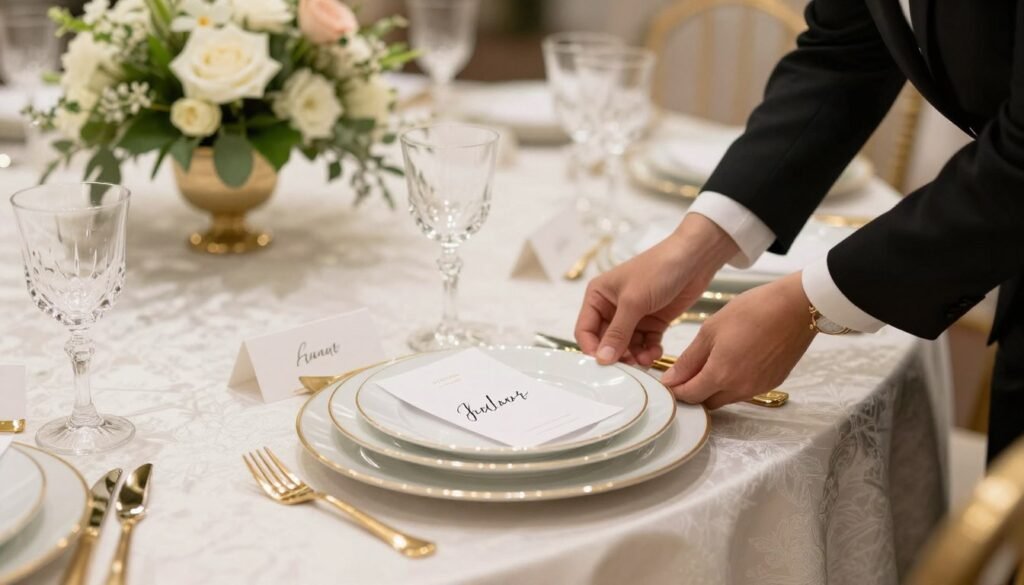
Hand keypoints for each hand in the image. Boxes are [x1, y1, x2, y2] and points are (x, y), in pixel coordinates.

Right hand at [574, 214, 739, 366]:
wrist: (694, 258)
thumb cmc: (657, 270)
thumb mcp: (633, 301)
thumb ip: (617, 333)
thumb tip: (602, 360)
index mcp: (598, 296)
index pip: (585, 330)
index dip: (592, 349)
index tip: (603, 365)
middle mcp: (612, 307)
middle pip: (606, 341)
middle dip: (616, 355)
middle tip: (628, 367)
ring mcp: (633, 316)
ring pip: (627, 346)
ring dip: (635, 355)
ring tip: (646, 360)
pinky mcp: (653, 322)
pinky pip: (645, 344)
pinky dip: (649, 351)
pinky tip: (655, 352)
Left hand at [660, 272, 816, 408]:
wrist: (796, 307)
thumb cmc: (752, 311)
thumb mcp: (711, 330)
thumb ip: (689, 359)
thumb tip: (671, 379)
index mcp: (721, 375)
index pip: (689, 396)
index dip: (675, 390)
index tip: (668, 381)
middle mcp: (740, 389)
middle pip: (707, 402)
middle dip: (694, 392)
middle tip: (689, 371)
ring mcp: (758, 388)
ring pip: (727, 398)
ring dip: (715, 387)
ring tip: (714, 360)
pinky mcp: (773, 382)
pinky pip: (745, 390)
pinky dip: (735, 382)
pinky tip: (736, 360)